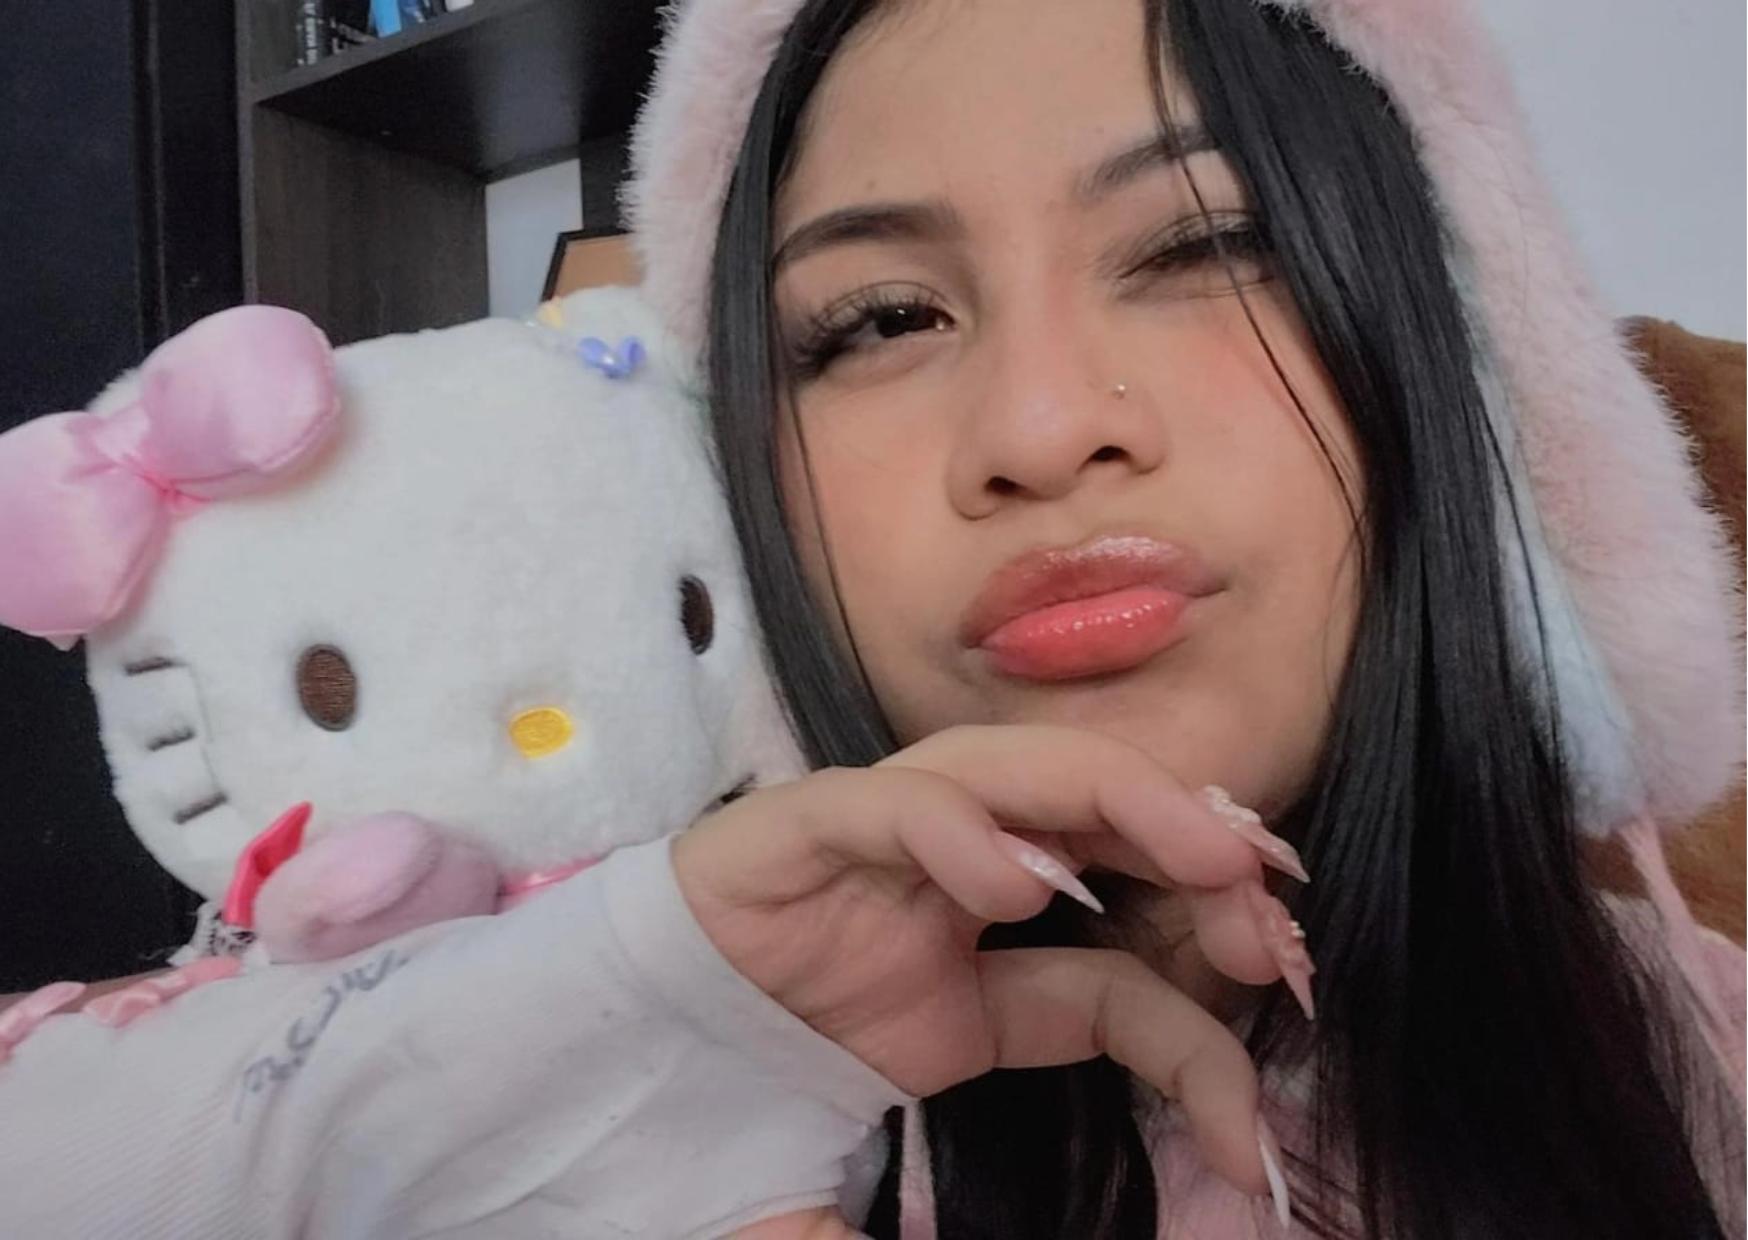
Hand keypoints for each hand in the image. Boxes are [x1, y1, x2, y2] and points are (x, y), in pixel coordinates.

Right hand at [673, 724, 1308, 1196]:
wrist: (659, 1038)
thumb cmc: (799, 1039)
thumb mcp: (974, 1048)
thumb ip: (1082, 1045)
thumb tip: (1238, 1134)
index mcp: (1000, 893)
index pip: (1124, 895)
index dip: (1212, 934)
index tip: (1291, 991)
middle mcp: (953, 837)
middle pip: (1089, 792)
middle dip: (1189, 828)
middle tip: (1270, 891)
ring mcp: (880, 821)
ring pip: (1008, 764)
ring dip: (1114, 798)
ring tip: (1202, 855)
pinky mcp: (800, 823)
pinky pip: (883, 804)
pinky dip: (955, 828)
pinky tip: (1017, 882)